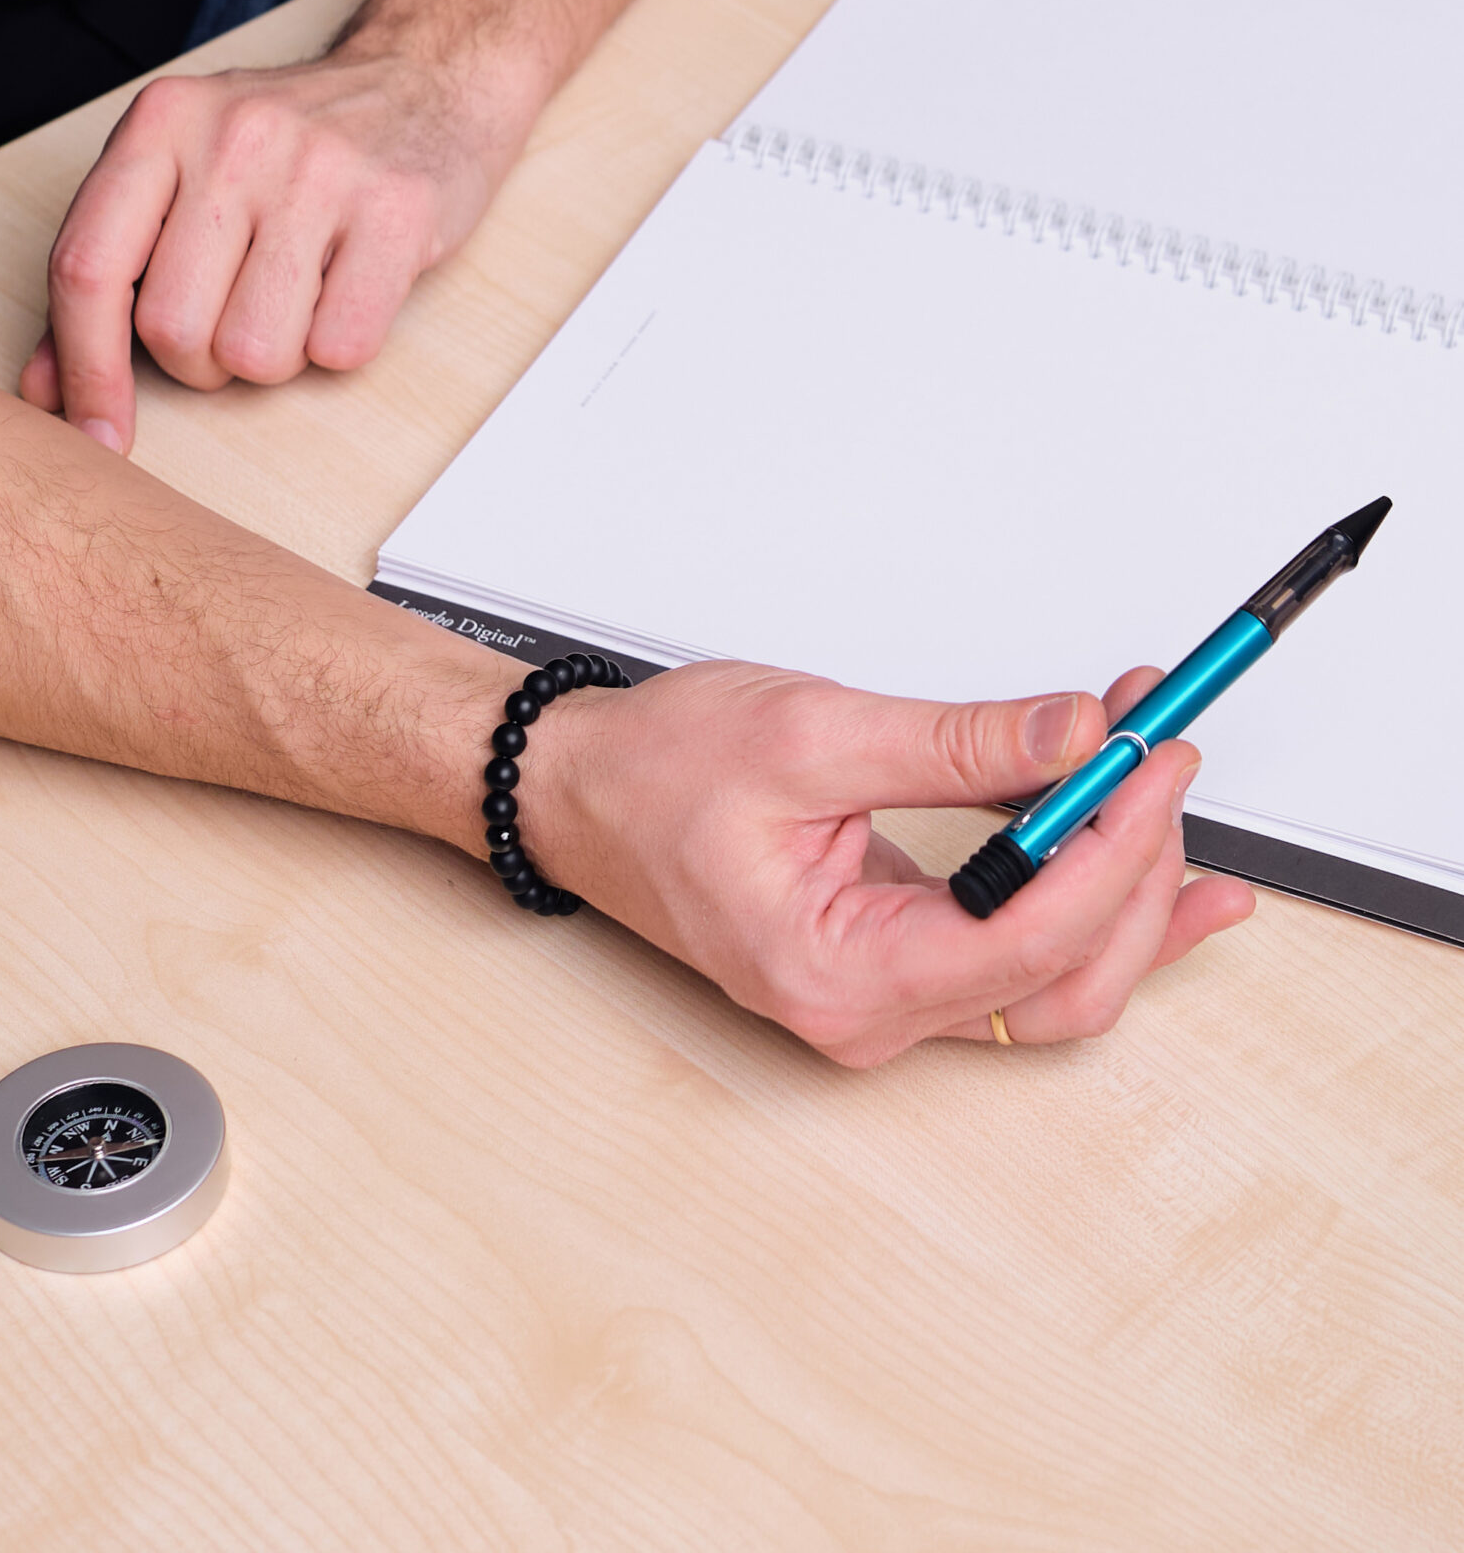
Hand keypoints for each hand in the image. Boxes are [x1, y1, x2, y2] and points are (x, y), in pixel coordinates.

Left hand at [19, 48, 518, 451]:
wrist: (427, 80)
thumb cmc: (290, 148)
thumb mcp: (182, 174)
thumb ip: (108, 272)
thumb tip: (42, 389)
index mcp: (162, 121)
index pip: (88, 266)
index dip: (83, 369)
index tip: (95, 434)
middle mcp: (235, 135)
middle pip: (172, 330)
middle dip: (200, 362)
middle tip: (234, 321)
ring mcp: (321, 169)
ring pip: (255, 353)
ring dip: (273, 360)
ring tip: (295, 300)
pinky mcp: (398, 209)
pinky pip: (341, 347)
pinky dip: (339, 347)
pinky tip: (348, 289)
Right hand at [528, 661, 1253, 1065]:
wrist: (577, 793)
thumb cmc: (656, 775)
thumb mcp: (811, 733)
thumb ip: (957, 743)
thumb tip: (1079, 735)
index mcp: (838, 975)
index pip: (1028, 935)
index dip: (1112, 844)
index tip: (1150, 756)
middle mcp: (867, 1016)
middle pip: (1064, 980)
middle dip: (1136, 867)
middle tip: (1164, 757)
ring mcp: (883, 1002)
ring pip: (1057, 985)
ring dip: (1129, 893)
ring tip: (1172, 801)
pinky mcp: (895, 967)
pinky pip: (1020, 962)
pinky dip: (1088, 904)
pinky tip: (1141, 864)